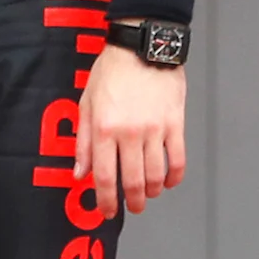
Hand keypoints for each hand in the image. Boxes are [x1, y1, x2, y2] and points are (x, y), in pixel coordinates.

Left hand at [74, 38, 187, 213]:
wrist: (142, 47)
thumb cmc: (112, 71)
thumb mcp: (87, 104)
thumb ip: (84, 141)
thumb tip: (80, 172)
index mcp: (104, 129)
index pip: (105, 176)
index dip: (106, 200)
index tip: (107, 211)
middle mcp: (130, 134)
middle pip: (133, 181)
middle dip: (132, 201)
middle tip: (132, 208)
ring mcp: (155, 130)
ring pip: (156, 175)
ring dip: (152, 192)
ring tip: (148, 195)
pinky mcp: (175, 124)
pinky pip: (178, 159)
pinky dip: (174, 176)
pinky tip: (169, 182)